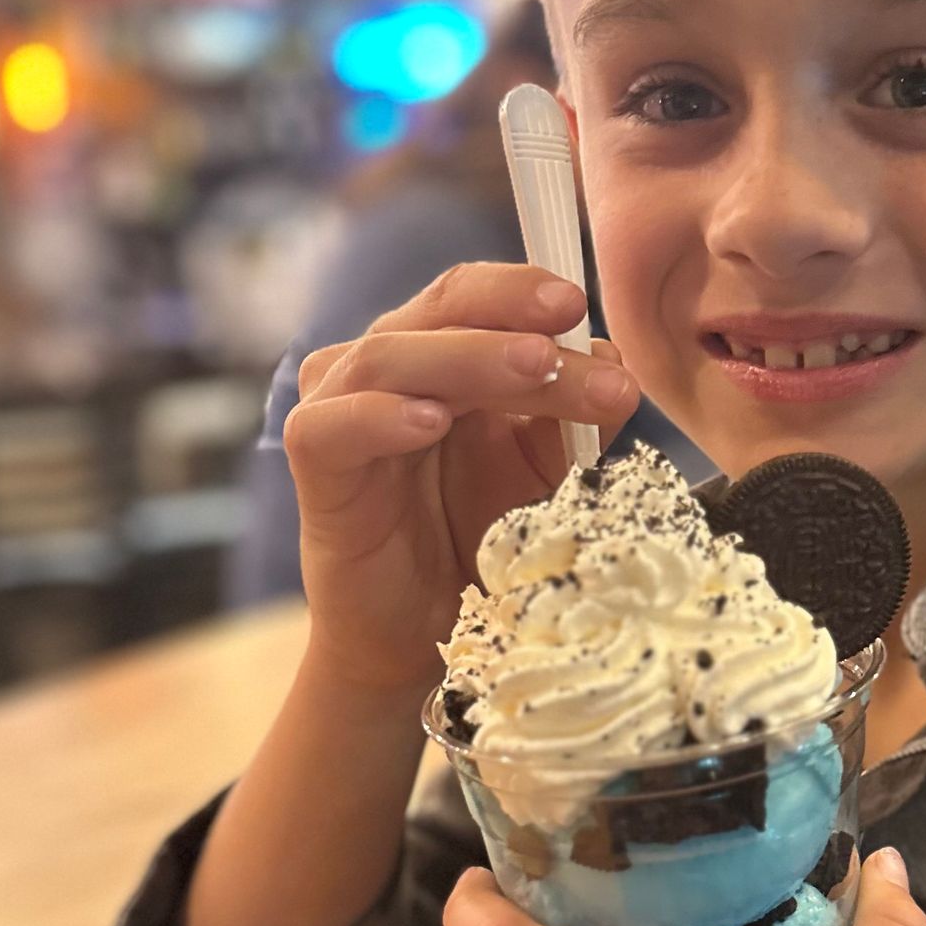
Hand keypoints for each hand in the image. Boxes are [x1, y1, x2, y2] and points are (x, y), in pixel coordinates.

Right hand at [284, 262, 638, 693]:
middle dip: (513, 324)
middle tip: (569, 342)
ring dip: (470, 358)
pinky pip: (332, 426)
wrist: (423, 636)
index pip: (474, 296)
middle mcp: (387, 368)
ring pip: (391, 357)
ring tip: (534, 367)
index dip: (521, 289)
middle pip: (440, 313)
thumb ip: (574, 414)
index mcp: (442, 355)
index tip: (580, 303)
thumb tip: (611, 356)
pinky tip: (429, 422)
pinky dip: (379, 416)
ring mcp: (342, 409)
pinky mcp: (315, 465)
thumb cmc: (482, 543)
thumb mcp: (546, 472)